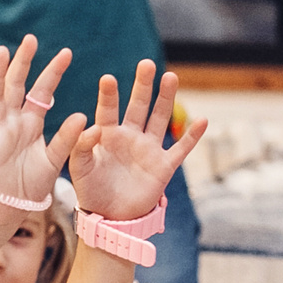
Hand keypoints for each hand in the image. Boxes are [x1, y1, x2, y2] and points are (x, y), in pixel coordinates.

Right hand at [0, 36, 85, 210]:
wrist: (13, 206)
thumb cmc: (33, 182)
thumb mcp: (55, 158)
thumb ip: (68, 138)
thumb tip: (84, 115)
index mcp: (31, 122)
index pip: (43, 90)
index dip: (53, 72)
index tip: (67, 52)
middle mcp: (13, 121)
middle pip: (17, 85)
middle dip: (24, 62)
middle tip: (31, 39)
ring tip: (2, 52)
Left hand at [67, 61, 206, 222]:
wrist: (110, 217)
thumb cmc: (91, 190)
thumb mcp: (79, 168)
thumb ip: (81, 146)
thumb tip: (92, 126)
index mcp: (107, 135)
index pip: (108, 110)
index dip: (109, 95)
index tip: (107, 79)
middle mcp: (130, 136)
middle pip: (138, 106)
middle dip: (143, 86)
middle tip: (146, 64)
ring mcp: (148, 149)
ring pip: (160, 119)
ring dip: (166, 99)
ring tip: (170, 77)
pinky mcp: (163, 166)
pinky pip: (181, 149)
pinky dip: (192, 136)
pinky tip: (203, 120)